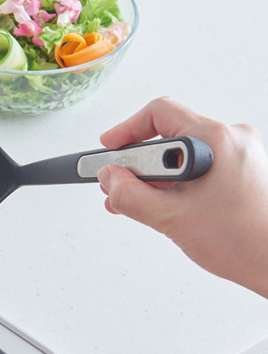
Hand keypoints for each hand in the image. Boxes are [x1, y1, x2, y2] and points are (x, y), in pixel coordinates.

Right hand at [98, 96, 267, 298]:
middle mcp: (230, 140)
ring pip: (182, 154)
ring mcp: (239, 155)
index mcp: (214, 140)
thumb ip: (129, 195)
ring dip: (155, 176)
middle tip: (118, 182)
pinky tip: (163, 205)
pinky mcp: (242, 171)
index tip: (109, 150)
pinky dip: (176, 182)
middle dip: (137, 161)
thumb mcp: (170, 218)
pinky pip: (198, 166)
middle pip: (169, 133)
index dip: (126, 130)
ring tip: (139, 201)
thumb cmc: (243, 241)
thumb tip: (109, 179)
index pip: (159, 113)